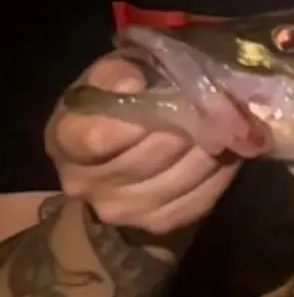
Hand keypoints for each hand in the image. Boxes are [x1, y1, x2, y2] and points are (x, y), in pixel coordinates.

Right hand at [45, 55, 240, 236]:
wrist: (115, 159)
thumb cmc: (114, 103)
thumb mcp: (109, 76)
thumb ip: (116, 74)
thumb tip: (133, 83)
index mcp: (67, 140)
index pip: (100, 137)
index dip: (141, 116)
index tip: (170, 91)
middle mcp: (86, 183)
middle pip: (151, 155)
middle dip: (189, 123)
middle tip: (213, 100)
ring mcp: (123, 209)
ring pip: (182, 175)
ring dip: (211, 144)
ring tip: (223, 120)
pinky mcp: (159, 222)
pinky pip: (202, 195)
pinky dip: (220, 169)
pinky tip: (224, 146)